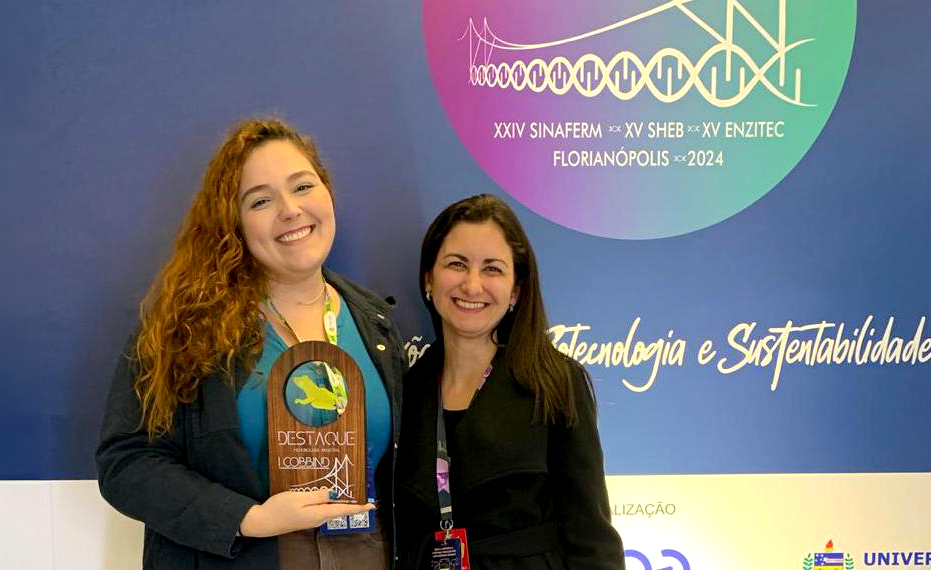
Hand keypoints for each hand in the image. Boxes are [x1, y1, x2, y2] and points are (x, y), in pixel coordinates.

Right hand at [239, 488, 374, 537]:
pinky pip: (323, 509)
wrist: (262, 522)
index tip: (372, 505)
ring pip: (331, 509)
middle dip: (352, 502)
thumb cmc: (279, 508)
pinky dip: (330, 502)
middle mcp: (318, 518)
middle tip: (362, 492)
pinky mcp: (306, 517)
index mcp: (319, 513)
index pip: (344, 510)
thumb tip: (335, 493)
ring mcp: (312, 519)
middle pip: (340, 510)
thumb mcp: (298, 498)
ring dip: (341, 501)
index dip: (358, 507)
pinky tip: (329, 495)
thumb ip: (318, 495)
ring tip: (350, 491)